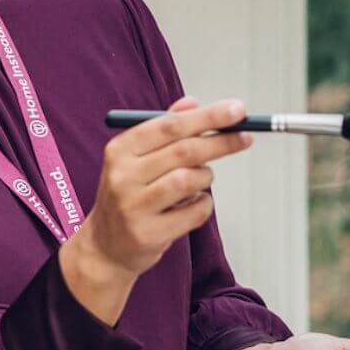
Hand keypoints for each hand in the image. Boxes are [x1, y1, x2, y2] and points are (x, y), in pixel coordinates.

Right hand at [60, 96, 251, 324]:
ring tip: (201, 180)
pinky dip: (204, 204)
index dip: (208, 116)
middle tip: (245, 137)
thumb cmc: (129, 194)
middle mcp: (123, 176)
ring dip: (206, 177)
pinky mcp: (148, 233)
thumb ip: (164, 129)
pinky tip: (193, 203)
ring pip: (189, 180)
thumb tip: (192, 103)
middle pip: (184, 151)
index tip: (237, 111)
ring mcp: (133, 207)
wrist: (105, 246)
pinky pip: (194, 211)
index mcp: (120, 149)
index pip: (170, 125)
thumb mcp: (136, 158)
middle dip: (221, 141)